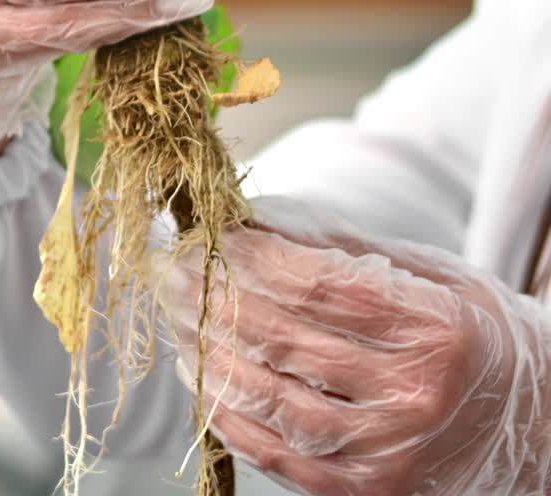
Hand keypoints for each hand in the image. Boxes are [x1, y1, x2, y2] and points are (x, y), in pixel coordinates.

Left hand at [163, 196, 550, 494]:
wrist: (527, 421)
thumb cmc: (471, 332)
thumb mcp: (426, 274)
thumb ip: (342, 250)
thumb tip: (256, 222)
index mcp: (433, 327)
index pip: (320, 286)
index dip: (255, 259)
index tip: (213, 235)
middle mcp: (413, 396)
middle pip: (286, 341)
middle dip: (216, 299)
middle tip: (175, 270)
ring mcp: (388, 456)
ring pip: (272, 401)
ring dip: (210, 356)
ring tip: (176, 321)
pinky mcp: (367, 495)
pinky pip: (280, 456)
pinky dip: (232, 417)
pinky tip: (203, 380)